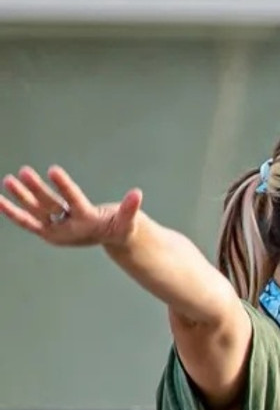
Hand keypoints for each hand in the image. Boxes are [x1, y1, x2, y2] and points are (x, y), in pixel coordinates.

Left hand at [0, 165, 141, 250]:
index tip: (53, 169)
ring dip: (21, 197)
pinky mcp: (48, 230)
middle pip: (51, 206)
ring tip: (8, 180)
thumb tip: (137, 193)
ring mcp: (57, 229)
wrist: (109, 241)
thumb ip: (130, 209)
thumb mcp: (127, 221)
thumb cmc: (119, 227)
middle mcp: (70, 229)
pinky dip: (11, 212)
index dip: (64, 186)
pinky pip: (27, 221)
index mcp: (88, 224)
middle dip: (37, 190)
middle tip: (24, 171)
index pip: (74, 203)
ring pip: (36, 212)